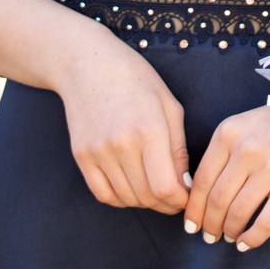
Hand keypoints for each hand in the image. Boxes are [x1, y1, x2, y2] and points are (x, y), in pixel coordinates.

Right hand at [56, 27, 190, 213]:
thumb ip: (178, 147)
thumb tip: (184, 184)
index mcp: (149, 129)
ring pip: (126, 198)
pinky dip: (121, 199)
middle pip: (147, 197)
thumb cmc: (136, 79)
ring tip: (155, 190)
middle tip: (174, 197)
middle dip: (166, 204)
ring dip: (145, 202)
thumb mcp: (169, 105)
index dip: (180, 200)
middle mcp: (121, 144)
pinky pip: (103, 194)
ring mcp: (98, 152)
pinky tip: (132, 189)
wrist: (87, 64)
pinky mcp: (82, 156)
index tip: (187, 196)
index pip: (165, 187)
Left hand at [184, 105, 269, 248]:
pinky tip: (245, 244)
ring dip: (228, 231)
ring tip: (227, 237)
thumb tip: (197, 192)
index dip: (193, 208)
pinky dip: (252, 239)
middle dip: (208, 224)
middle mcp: (246, 150)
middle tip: (208, 236)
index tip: (190, 224)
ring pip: (238, 212)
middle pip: (217, 199)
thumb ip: (221, 152)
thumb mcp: (242, 126)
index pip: (201, 180)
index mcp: (228, 133)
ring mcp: (269, 168)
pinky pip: (266, 222)